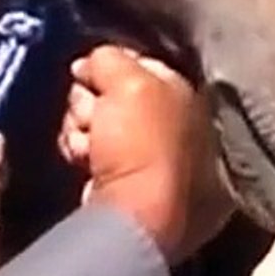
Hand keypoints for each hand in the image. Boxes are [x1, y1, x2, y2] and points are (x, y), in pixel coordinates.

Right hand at [58, 46, 233, 264]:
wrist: (132, 216)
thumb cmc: (141, 143)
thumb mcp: (131, 82)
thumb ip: (112, 59)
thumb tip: (91, 64)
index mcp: (193, 101)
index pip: (145, 68)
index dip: (114, 68)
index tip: (92, 75)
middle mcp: (179, 131)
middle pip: (117, 96)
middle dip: (94, 100)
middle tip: (92, 115)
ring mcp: (153, 164)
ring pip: (99, 123)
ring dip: (82, 127)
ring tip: (87, 144)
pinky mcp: (125, 188)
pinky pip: (92, 153)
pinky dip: (81, 152)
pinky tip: (82, 160)